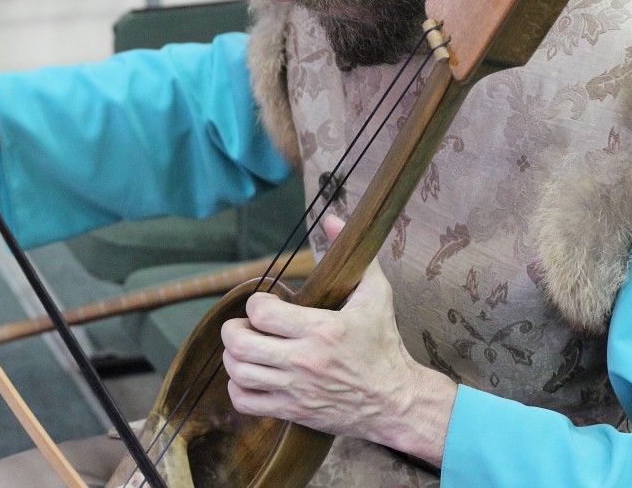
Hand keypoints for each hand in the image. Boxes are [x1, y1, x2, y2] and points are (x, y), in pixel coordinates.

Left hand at [220, 216, 457, 464]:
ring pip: (239, 373)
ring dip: (234, 357)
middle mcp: (305, 361)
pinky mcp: (293, 411)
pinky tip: (251, 376)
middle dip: (233, 329)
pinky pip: (246, 403)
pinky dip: (239, 389)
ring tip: (246, 348)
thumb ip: (355, 256)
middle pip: (241, 343)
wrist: (397, 401)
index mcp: (322, 329)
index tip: (267, 304)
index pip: (262, 313)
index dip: (256, 303)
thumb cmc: (384, 345)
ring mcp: (297, 389)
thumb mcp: (377, 294)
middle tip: (244, 325)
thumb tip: (334, 219)